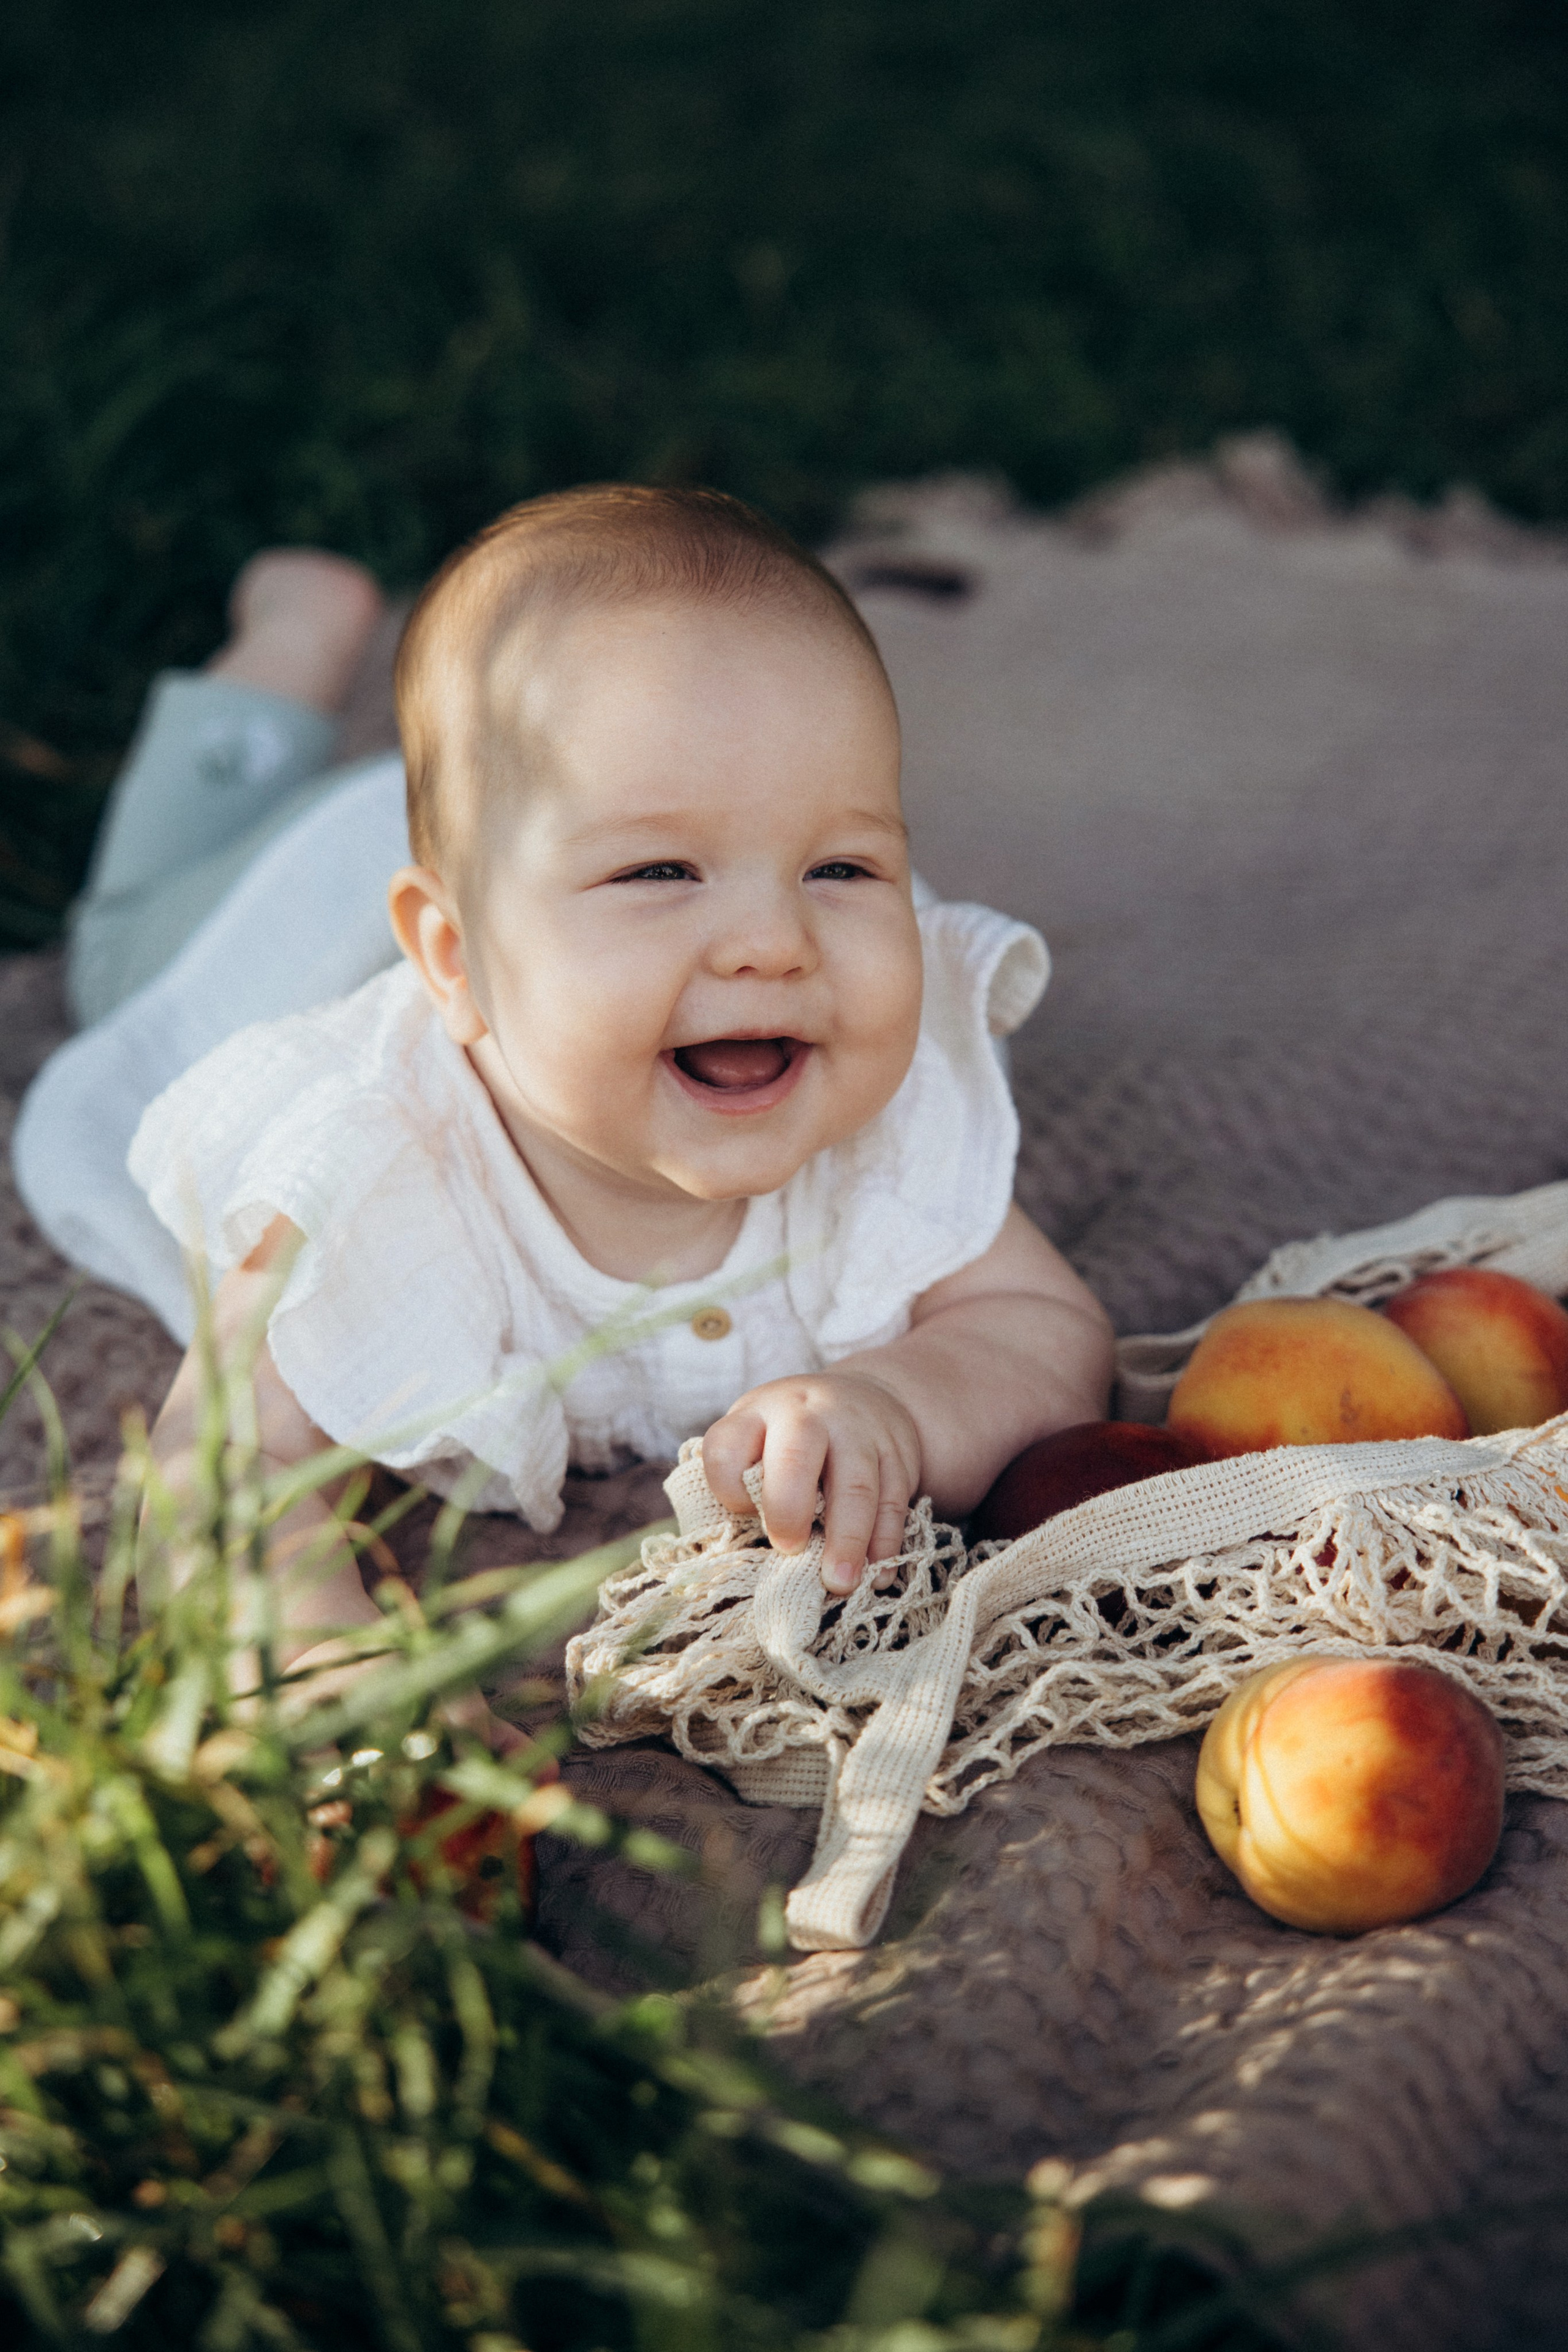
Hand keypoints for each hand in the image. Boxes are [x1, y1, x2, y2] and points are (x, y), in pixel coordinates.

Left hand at [702, 1371, 921, 1594]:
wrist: (860, 1398)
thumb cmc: (792, 1439)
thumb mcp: (756, 1440)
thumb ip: (747, 1485)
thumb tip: (753, 1552)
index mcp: (757, 1414)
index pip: (727, 1450)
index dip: (728, 1490)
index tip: (742, 1513)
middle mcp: (807, 1415)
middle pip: (795, 1458)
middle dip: (789, 1511)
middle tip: (790, 1552)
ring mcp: (858, 1431)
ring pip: (856, 1486)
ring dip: (848, 1540)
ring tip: (840, 1583)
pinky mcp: (897, 1454)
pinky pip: (893, 1502)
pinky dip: (886, 1543)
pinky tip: (877, 1573)